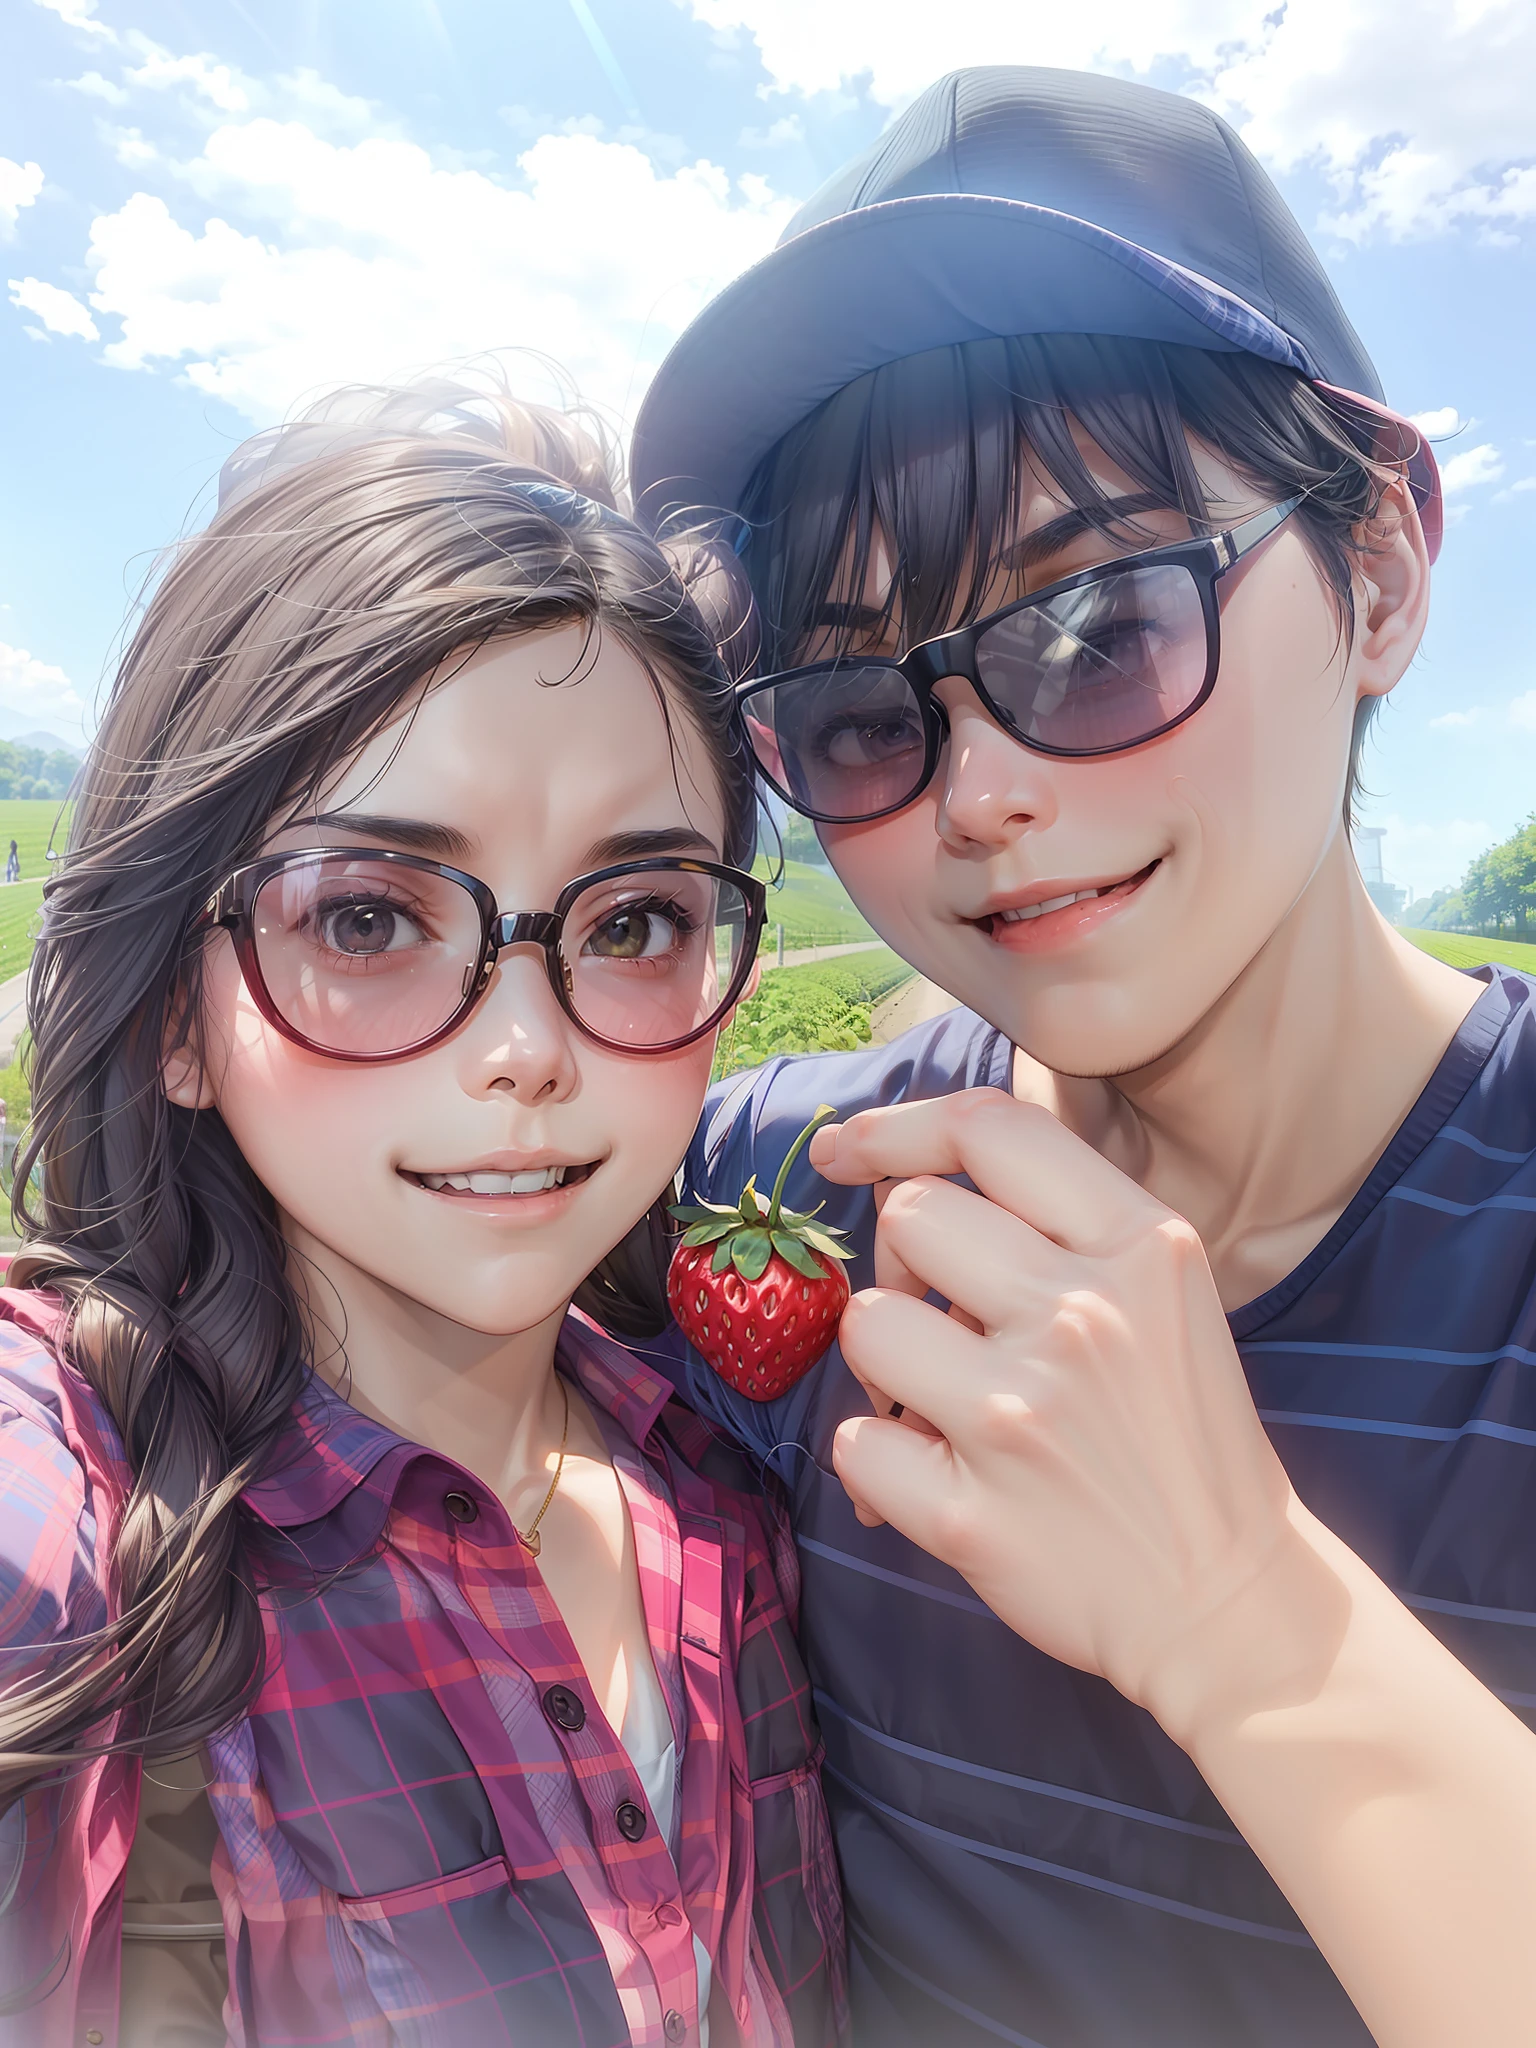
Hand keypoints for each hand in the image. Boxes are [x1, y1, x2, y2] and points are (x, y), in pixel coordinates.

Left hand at [811, 1090, 1303, 1733]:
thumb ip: (1054, 1225)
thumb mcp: (1161, 1295)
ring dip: (887, 1363)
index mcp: (1141, 1246)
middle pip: (913, 1215)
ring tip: (944, 1405)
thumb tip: (895, 1174)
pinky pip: (856, 1443)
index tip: (850, 1148)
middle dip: (906, 1262)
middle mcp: (1083, 1316)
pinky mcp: (970, 1516)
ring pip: (868, 1323)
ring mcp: (1021, 1417)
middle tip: (942, 1321)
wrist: (1228, 1604)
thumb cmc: (1177, 1435)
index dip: (900, 1126)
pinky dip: (880, 1462)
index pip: (991, 1128)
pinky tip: (940, 1480)